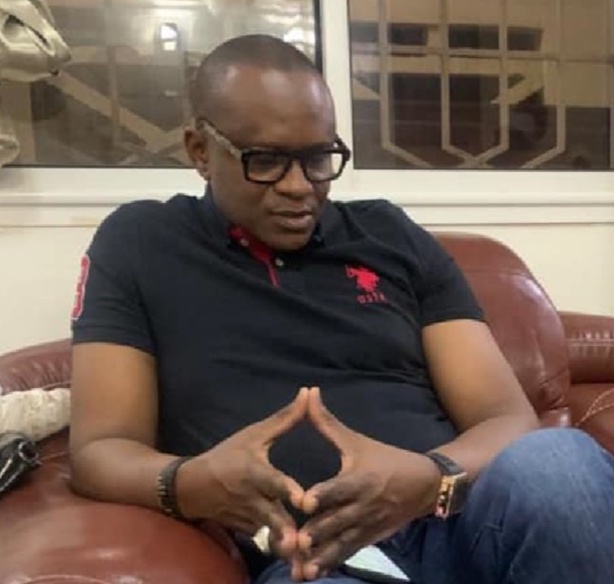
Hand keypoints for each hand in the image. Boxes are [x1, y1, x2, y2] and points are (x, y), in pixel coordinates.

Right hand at [176, 387, 309, 558]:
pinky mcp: (248, 533)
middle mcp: (252, 498)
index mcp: (254, 473)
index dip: (287, 491)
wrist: (192, 486)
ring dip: (287, 547)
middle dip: (289, 532)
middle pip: (274, 518)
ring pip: (271, 537)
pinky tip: (300, 562)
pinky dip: (279, 550)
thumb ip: (285, 419)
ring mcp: (249, 519)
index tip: (303, 500)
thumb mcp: (254, 434)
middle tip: (307, 544)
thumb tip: (308, 393)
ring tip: (307, 563)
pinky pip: (267, 542)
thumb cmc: (228, 455)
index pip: (272, 482)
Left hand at [293, 387, 440, 579]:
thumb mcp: (357, 440)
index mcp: (359, 479)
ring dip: (323, 556)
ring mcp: (367, 525)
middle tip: (296, 543)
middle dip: (318, 533)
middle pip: (338, 521)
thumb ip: (327, 422)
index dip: (324, 496)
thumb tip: (309, 393)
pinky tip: (315, 574)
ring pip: (342, 543)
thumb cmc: (385, 458)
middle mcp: (363, 505)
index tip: (305, 503)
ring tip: (303, 570)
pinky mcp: (369, 539)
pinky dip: (333, 563)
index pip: (340, 488)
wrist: (424, 484)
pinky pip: (349, 553)